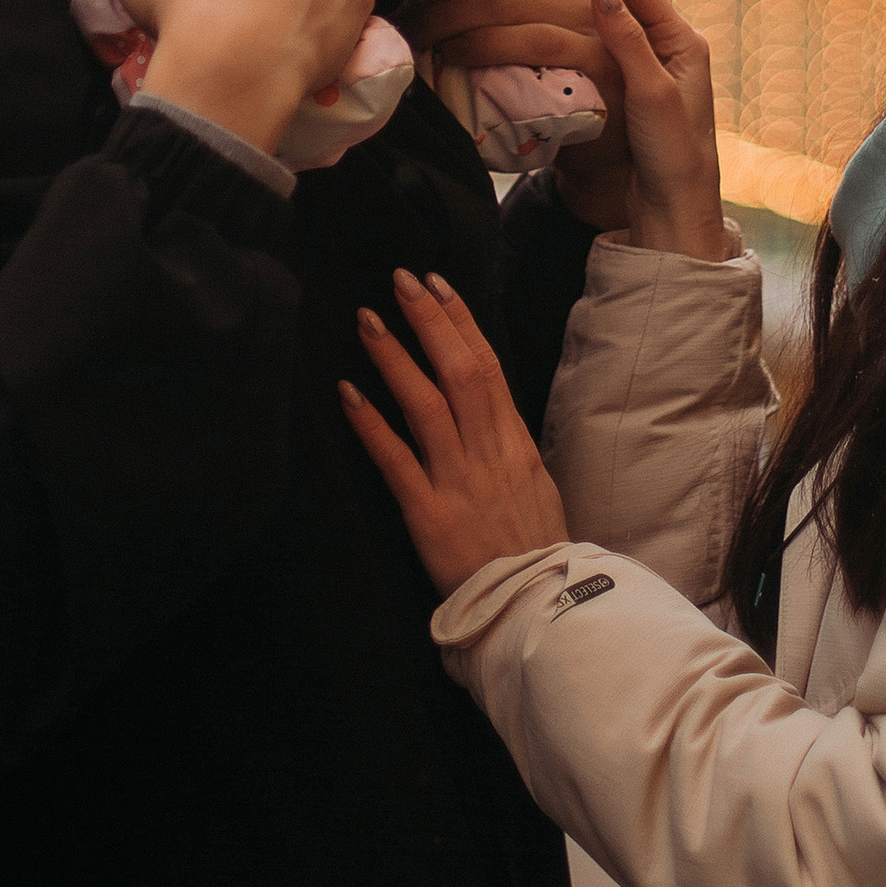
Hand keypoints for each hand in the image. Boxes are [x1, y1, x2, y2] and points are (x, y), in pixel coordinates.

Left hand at [340, 269, 568, 596]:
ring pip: (426, 405)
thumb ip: (509, 444)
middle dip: (429, 321)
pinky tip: (348, 393)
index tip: (437, 284)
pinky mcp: (429, 514)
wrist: (537, 608)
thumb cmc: (534, 549)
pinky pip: (396, 461)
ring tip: (367, 320)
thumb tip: (488, 407)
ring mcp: (459, 482)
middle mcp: (488, 453)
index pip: (487, 367)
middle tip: (401, 278)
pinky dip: (371, 424)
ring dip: (395, 358)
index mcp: (515, 444)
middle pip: (460, 372)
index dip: (461, 322)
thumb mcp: (535, 485)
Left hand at [411, 0, 610, 83]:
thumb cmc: (559, 78)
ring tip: (413, 32)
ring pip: (503, 0)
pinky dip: (483, 47)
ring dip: (446, 16)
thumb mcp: (532, 23)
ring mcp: (589, 18)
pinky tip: (452, 57)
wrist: (616, 138)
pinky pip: (530, 42)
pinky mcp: (595, 58)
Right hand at [543, 0, 723, 258]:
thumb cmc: (674, 156)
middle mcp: (667, 50)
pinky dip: (572, 32)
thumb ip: (627, 39)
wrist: (674, 215)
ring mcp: (647, 72)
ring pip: (606, 22)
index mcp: (682, 41)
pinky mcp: (629, 95)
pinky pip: (597, 51)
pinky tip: (545, 27)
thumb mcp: (654, 93)